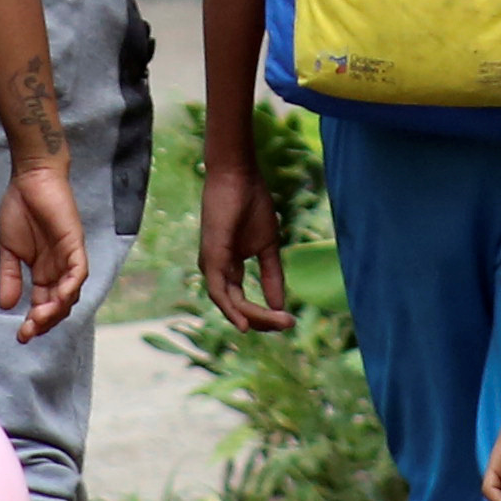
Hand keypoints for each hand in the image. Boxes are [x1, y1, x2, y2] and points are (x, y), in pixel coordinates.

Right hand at [0, 152, 85, 341]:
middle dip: (45, 321)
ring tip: (39, 319)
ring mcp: (69, 257)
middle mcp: (59, 269)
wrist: (28, 179)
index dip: (35, 322)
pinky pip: (79, 271)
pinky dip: (71, 286)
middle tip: (29, 331)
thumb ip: (9, 277)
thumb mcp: (8, 250)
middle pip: (59, 305)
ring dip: (57, 309)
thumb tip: (5, 306)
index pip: (43, 304)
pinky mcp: (75, 244)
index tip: (21, 336)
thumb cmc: (19, 209)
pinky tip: (59, 298)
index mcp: (43, 272)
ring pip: (70, 293)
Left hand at [198, 151, 290, 333]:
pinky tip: (245, 324)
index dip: (265, 315)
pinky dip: (231, 310)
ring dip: (254, 317)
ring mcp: (212, 264)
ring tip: (278, 323)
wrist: (239, 176)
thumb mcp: (269, 245)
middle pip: (237, 307)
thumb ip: (273, 275)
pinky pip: (218, 291)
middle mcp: (217, 270)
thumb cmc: (252, 203)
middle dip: (263, 320)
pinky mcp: (211, 257)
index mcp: (230, 267)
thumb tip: (280, 305)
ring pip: (230, 303)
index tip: (289, 321)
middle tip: (288, 325)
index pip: (243, 302)